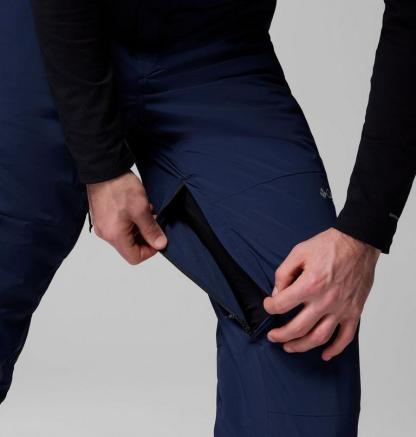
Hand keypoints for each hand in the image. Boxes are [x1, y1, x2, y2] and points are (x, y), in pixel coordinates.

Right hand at [86, 171, 167, 263]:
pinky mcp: (101, 217)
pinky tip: (136, 208)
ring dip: (138, 228)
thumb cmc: (120, 187)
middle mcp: (105, 234)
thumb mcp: (142, 210)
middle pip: (129, 248)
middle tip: (154, 222)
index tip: (158, 239)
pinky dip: (130, 222)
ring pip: (125, 237)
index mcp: (115, 236)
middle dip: (145, 237)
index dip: (150, 251)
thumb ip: (151, 230)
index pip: (134, 258)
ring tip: (146, 212)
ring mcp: (102, 226)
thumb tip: (160, 244)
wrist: (103, 168)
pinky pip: (118, 227)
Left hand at [263, 227, 380, 360]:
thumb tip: (277, 293)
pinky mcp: (354, 312)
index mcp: (310, 284)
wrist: (358, 243)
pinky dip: (335, 349)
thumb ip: (283, 273)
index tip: (268, 305)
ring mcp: (341, 308)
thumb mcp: (298, 252)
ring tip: (289, 347)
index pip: (281, 305)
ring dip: (301, 346)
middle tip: (273, 336)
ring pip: (318, 337)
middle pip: (297, 328)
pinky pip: (345, 337)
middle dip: (280, 335)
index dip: (270, 307)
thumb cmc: (328, 245)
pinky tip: (325, 354)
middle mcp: (325, 300)